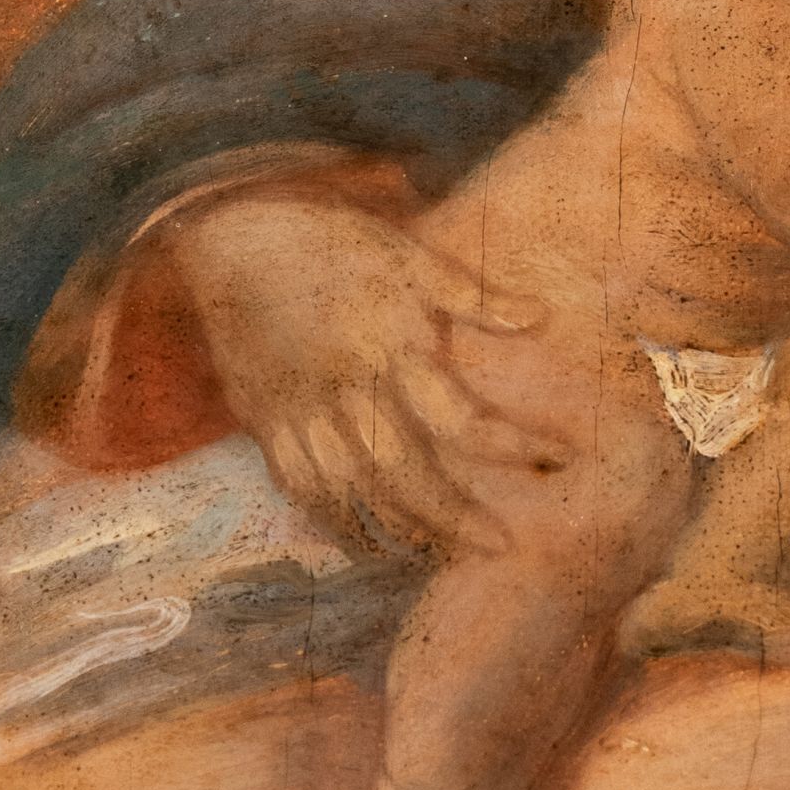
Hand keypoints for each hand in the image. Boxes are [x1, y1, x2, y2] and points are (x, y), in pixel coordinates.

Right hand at [162, 191, 563, 553]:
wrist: (230, 235)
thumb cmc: (330, 242)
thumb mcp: (408, 255)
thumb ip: (473, 296)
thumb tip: (541, 318)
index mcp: (389, 346)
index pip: (459, 418)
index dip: (512, 446)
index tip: (560, 459)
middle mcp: (345, 388)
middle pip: (402, 473)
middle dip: (453, 517)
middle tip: (500, 545)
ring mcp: (299, 411)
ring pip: (350, 492)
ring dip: (397, 531)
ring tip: (441, 554)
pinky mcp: (265, 422)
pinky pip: (299, 488)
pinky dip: (333, 522)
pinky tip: (366, 542)